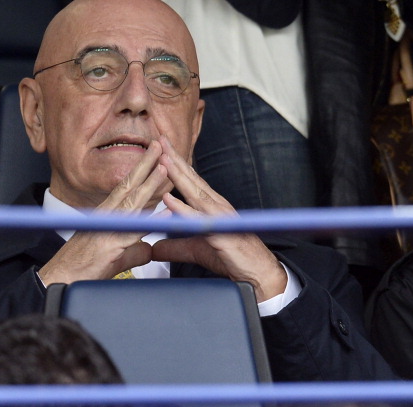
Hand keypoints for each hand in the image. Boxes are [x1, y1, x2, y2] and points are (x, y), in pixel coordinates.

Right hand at [39, 141, 169, 285]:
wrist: (62, 279)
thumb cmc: (83, 266)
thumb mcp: (115, 256)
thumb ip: (134, 250)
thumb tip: (148, 249)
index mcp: (107, 214)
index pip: (127, 186)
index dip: (141, 169)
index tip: (154, 154)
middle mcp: (107, 216)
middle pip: (129, 185)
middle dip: (146, 164)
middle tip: (160, 144)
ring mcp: (108, 229)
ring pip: (133, 202)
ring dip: (150, 183)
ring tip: (164, 168)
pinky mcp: (111, 245)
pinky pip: (134, 231)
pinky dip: (150, 221)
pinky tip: (165, 212)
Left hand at [152, 136, 286, 301]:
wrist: (258, 274)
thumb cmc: (231, 257)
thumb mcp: (196, 249)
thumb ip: (175, 246)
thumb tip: (154, 247)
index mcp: (210, 206)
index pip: (190, 181)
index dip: (175, 164)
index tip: (160, 147)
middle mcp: (216, 206)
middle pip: (192, 179)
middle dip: (175, 159)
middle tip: (159, 139)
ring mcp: (220, 218)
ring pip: (196, 193)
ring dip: (179, 176)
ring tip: (163, 160)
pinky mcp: (222, 234)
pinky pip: (200, 220)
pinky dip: (184, 210)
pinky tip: (170, 200)